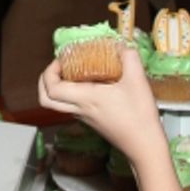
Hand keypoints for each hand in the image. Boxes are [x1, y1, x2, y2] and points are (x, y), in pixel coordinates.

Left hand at [37, 47, 165, 162]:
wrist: (144, 146)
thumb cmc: (139, 115)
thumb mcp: (137, 80)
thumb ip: (129, 57)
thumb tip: (122, 44)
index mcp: (84, 99)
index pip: (51, 89)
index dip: (49, 72)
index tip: (61, 59)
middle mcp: (79, 109)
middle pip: (46, 100)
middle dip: (45, 81)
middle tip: (58, 67)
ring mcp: (84, 118)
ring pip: (58, 104)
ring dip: (57, 87)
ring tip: (73, 72)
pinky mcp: (92, 122)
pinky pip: (71, 106)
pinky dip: (71, 93)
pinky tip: (90, 83)